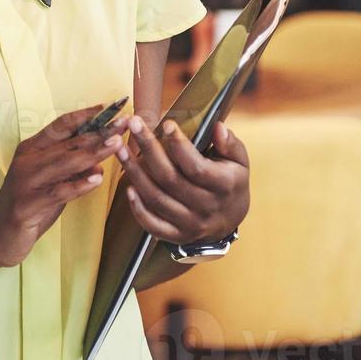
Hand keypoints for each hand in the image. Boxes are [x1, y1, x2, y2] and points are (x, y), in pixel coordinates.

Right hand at [0, 104, 126, 267]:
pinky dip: (79, 184)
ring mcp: (25, 181)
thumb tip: (99, 160)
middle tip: (124, 122)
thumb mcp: (50, 183)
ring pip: (65, 162)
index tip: (111, 107)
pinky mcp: (27, 204)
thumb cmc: (27, 206)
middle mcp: (27, 160)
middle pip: (68, 141)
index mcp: (31, 149)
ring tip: (116, 144)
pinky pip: (58, 191)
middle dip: (99, 131)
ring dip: (94, 152)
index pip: (61, 125)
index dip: (86, 115)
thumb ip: (71, 170)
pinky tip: (97, 178)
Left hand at [114, 116, 248, 245]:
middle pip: (170, 179)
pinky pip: (153, 224)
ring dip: (135, 173)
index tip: (166, 124)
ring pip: (156, 198)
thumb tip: (218, 127)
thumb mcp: (239, 161)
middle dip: (149, 148)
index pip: (196, 166)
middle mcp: (206, 207)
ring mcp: (190, 224)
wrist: (230, 219)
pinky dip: (138, 208)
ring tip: (121, 149)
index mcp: (224, 186)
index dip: (179, 146)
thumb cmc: (230, 182)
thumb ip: (230, 144)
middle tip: (135, 124)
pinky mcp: (176, 235)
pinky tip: (127, 187)